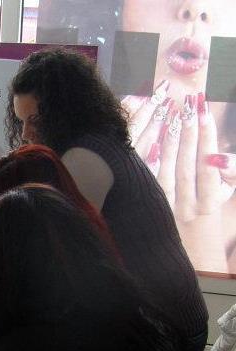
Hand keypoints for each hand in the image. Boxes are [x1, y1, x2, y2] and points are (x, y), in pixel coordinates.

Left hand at [123, 84, 234, 219]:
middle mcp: (185, 208)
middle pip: (186, 167)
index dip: (207, 139)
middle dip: (189, 134)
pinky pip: (146, 177)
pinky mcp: (144, 200)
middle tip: (190, 107)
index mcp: (208, 203)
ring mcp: (163, 207)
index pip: (208, 167)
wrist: (178, 221)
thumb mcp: (226, 185)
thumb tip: (218, 159)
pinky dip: (149, 158)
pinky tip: (152, 138)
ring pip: (165, 171)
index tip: (205, 112)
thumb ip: (232, 170)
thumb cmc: (205, 194)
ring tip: (174, 115)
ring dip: (169, 142)